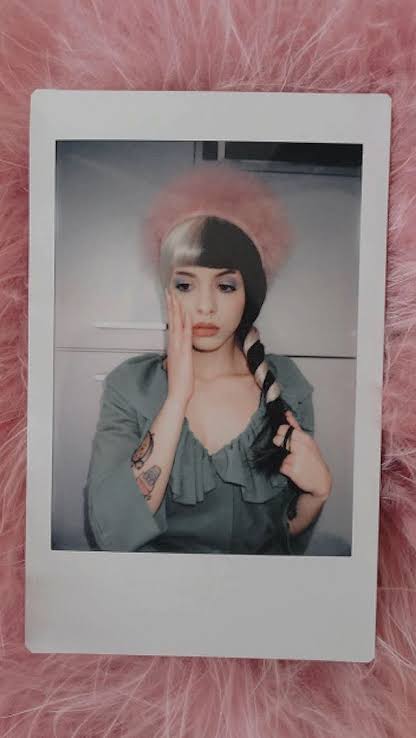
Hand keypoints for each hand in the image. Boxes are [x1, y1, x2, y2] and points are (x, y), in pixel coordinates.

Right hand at [165, 288, 193, 405]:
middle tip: (169, 291)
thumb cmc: (180, 382)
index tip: (171, 300)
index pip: (172, 325)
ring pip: (177, 324)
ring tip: (174, 296)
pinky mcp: (184, 353)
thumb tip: (179, 352)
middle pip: (172, 320)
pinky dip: (186, 324)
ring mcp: (178, 348)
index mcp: (173, 347)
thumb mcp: (180, 365)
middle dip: (171, 305)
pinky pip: (186, 335)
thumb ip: (179, 356)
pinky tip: (187, 314)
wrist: (178, 394)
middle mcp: (174, 345)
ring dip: (176, 309)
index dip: (171, 311)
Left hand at [273, 410, 331, 499]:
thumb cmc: (314, 459)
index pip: (284, 429)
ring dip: (281, 457)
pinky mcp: (292, 470)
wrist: (321, 480)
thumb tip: (287, 413)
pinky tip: (291, 469)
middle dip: (278, 444)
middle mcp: (301, 447)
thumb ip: (296, 427)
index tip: (283, 437)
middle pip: (278, 439)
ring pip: (278, 454)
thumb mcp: (308, 442)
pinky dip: (283, 468)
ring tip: (291, 461)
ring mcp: (297, 459)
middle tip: (285, 449)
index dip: (280, 433)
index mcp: (305, 439)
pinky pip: (280, 466)